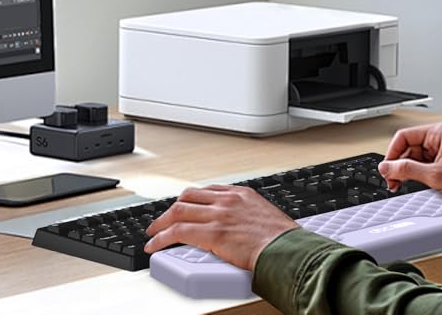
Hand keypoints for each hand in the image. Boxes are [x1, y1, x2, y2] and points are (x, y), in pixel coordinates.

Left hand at [144, 185, 297, 270]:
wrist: (289, 250)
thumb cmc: (283, 240)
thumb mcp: (266, 216)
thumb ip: (249, 216)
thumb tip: (241, 227)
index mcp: (242, 194)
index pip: (207, 191)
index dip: (190, 200)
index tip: (183, 207)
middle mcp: (227, 200)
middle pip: (188, 197)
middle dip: (171, 208)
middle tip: (162, 219)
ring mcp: (218, 215)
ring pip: (178, 212)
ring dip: (160, 223)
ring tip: (152, 232)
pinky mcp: (212, 233)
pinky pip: (177, 232)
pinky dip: (161, 238)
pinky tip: (154, 245)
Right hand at [378, 121, 441, 210]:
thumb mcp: (435, 176)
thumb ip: (406, 170)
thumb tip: (386, 167)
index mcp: (440, 132)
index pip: (404, 136)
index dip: (392, 154)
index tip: (386, 168)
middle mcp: (440, 136)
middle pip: (407, 147)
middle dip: (398, 164)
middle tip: (392, 180)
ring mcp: (441, 147)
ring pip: (413, 156)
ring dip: (405, 170)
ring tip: (400, 183)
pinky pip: (421, 162)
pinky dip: (414, 173)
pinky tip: (411, 181)